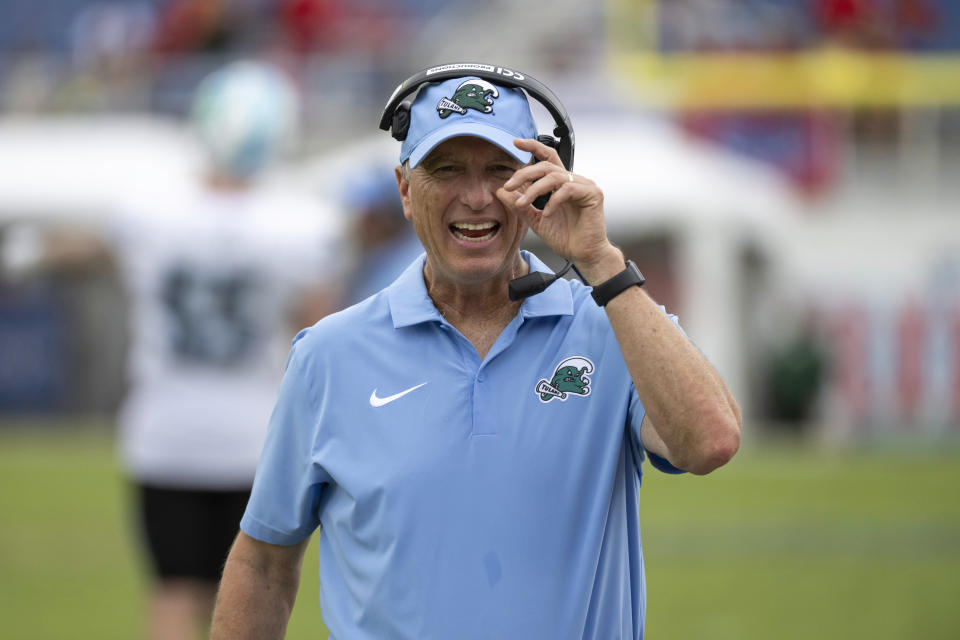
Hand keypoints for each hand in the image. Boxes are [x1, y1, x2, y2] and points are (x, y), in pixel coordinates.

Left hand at [497, 138, 620, 277]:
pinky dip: (553, 201)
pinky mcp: (593, 194)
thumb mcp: (535, 220)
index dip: (533, 147)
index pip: (547, 158)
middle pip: (546, 165)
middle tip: (508, 185)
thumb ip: (520, 205)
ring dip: (534, 189)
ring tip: (523, 204)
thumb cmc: (566, 237)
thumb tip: (501, 191)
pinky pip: (568, 189)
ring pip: (554, 177)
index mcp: (562, 183)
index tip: (515, 143)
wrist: (583, 255)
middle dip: (524, 174)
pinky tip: (547, 214)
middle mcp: (574, 180)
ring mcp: (585, 185)